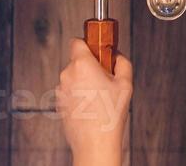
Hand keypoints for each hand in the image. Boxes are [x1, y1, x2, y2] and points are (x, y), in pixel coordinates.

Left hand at [56, 38, 132, 165]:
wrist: (95, 144)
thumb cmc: (109, 117)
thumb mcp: (126, 84)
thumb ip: (122, 62)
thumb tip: (117, 56)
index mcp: (81, 65)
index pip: (77, 40)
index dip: (89, 44)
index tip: (98, 50)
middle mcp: (67, 75)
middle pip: (77, 61)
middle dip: (90, 66)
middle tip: (105, 79)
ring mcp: (61, 90)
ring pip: (74, 77)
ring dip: (84, 82)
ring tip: (100, 97)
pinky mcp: (59, 104)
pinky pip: (70, 92)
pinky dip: (78, 95)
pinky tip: (91, 107)